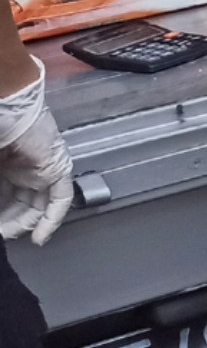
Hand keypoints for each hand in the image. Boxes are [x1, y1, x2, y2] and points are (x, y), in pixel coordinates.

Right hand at [0, 81, 73, 246]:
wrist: (5, 109)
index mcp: (4, 163)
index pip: (3, 196)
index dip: (0, 213)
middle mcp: (23, 167)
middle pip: (19, 203)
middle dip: (8, 222)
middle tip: (0, 234)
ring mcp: (42, 168)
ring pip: (37, 205)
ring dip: (24, 224)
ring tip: (9, 238)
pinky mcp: (57, 169)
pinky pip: (60, 200)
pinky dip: (51, 220)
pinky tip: (39, 238)